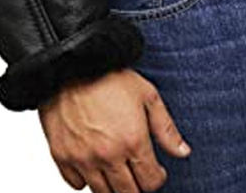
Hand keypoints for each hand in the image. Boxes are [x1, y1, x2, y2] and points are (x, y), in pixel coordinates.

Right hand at [38, 68, 190, 191]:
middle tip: (138, 174)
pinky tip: (93, 165)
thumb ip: (166, 128)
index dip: (157, 179)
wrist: (71, 65)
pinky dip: (85, 180)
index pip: (150, 182)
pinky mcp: (61, 157)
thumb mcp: (147, 95)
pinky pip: (76, 184)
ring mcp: (83, 159)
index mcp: (132, 141)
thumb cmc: (109, 76)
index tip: (156, 172)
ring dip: (113, 187)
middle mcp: (108, 155)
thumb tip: (183, 152)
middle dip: (137, 187)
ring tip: (118, 171)